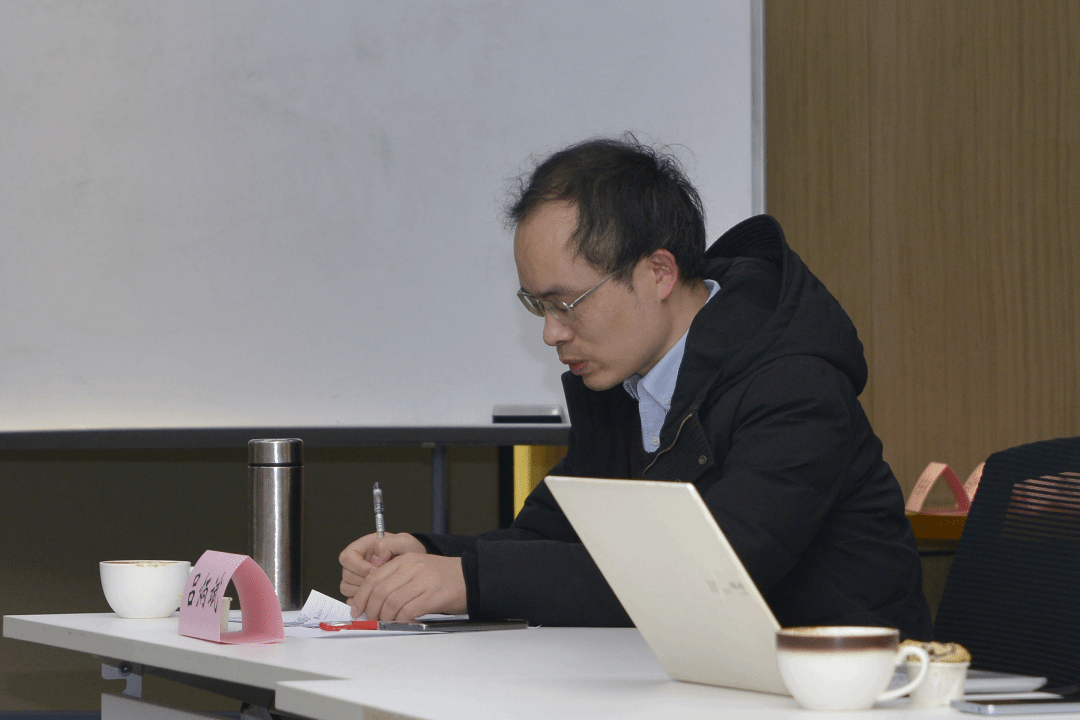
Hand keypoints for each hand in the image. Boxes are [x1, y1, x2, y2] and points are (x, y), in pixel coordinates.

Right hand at [339, 532, 425, 598]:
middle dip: (364, 581)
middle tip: (382, 581)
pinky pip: (353, 599)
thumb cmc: (409, 553)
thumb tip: (375, 558)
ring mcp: (357, 578)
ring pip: (347, 588)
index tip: (374, 570)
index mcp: (363, 547)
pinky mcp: (361, 592)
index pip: (347, 557)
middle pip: (346, 575)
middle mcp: (357, 563)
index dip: (358, 566)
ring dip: (365, 592)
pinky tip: (379, 598)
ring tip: (382, 588)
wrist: (417, 568)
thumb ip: (388, 544)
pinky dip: (364, 601)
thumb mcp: (404, 542)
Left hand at [348, 553, 466, 620]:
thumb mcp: (416, 569)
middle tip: (371, 618)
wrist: (470, 577)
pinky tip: (402, 622)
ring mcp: (423, 580)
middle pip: (380, 591)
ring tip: (386, 622)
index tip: (357, 608)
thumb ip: (395, 579)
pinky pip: (408, 611)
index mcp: (405, 559)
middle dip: (371, 609)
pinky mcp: (433, 595)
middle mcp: (413, 567)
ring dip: (385, 617)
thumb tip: (371, 599)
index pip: (374, 577)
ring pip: (392, 602)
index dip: (362, 595)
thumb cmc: (442, 577)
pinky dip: (401, 620)